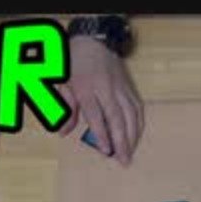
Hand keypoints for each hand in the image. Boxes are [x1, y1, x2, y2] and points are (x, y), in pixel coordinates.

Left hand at [58, 36, 143, 166]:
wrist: (93, 41)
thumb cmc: (74, 64)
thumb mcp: (62, 84)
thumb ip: (66, 109)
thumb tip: (63, 133)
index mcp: (86, 88)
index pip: (96, 115)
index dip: (102, 134)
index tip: (106, 151)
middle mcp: (106, 88)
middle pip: (117, 117)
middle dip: (122, 140)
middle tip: (124, 160)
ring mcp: (120, 87)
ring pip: (131, 113)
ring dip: (132, 135)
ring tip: (131, 152)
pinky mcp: (128, 86)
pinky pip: (137, 107)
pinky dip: (138, 123)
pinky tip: (136, 135)